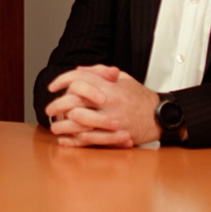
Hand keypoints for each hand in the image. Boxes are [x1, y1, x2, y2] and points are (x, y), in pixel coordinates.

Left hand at [44, 65, 159, 147]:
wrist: (161, 116)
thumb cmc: (141, 97)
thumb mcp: (123, 79)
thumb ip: (101, 73)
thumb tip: (79, 71)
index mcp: (110, 86)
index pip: (80, 79)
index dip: (62, 80)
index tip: (53, 87)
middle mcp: (109, 102)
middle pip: (74, 101)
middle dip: (57, 105)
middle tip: (49, 110)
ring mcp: (111, 120)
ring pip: (79, 123)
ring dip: (62, 125)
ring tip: (54, 126)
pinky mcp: (114, 136)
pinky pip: (89, 140)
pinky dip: (74, 140)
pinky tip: (65, 140)